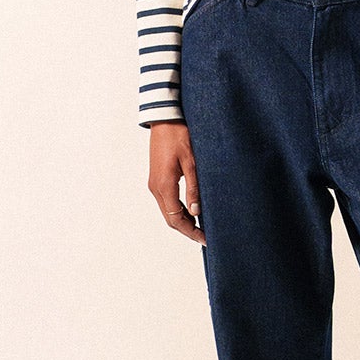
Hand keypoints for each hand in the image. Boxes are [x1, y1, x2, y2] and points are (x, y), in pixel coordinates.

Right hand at [147, 122, 204, 242]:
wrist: (164, 120)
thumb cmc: (179, 136)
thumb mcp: (192, 162)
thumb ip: (194, 188)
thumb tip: (197, 212)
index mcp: (164, 185)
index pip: (176, 219)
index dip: (191, 232)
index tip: (205, 239)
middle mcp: (156, 188)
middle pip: (170, 219)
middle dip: (187, 230)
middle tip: (205, 237)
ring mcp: (154, 184)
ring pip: (167, 211)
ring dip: (182, 221)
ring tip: (201, 226)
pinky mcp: (157, 179)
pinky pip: (166, 202)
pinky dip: (177, 211)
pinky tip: (191, 211)